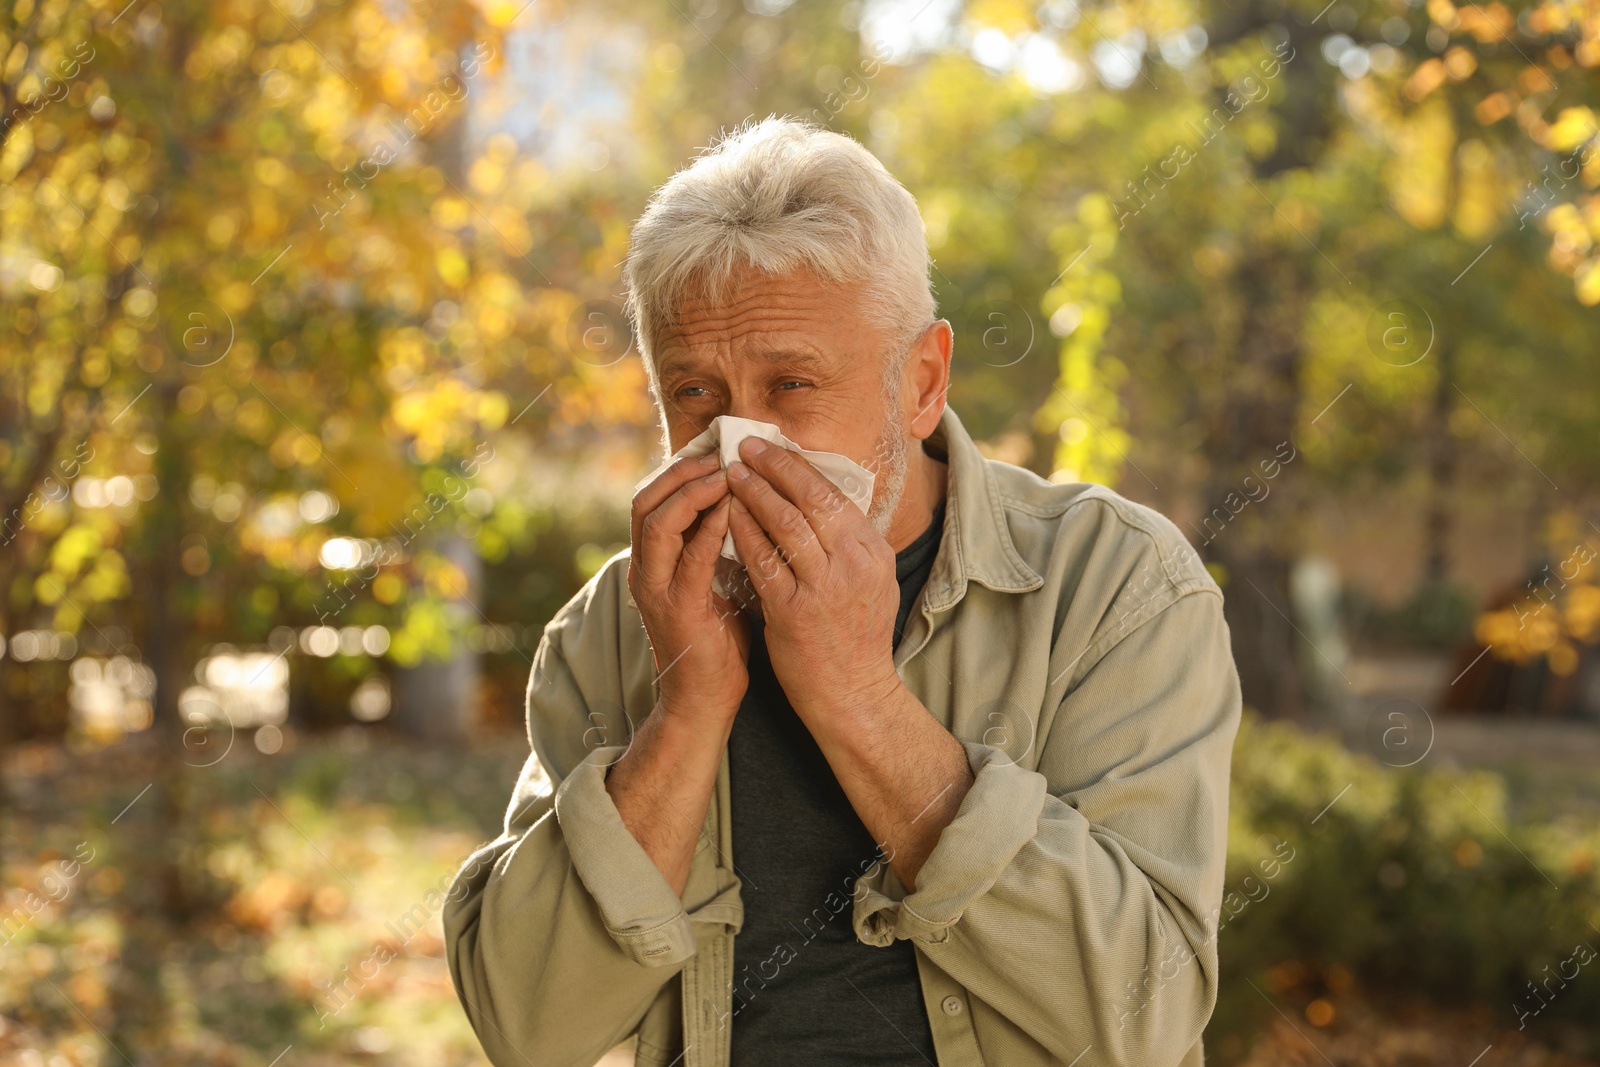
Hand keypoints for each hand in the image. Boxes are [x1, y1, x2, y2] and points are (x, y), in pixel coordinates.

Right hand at [627, 452, 750, 721]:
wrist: (705, 699)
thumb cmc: (717, 639)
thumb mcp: (715, 580)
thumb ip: (718, 544)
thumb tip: (747, 500)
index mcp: (653, 561)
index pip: (653, 497)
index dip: (679, 467)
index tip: (715, 446)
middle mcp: (646, 570)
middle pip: (645, 500)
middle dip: (681, 470)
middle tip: (719, 452)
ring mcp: (656, 590)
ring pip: (656, 522)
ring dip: (691, 491)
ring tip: (724, 472)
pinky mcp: (678, 610)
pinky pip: (689, 559)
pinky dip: (709, 528)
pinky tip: (732, 509)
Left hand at [724, 436, 900, 721]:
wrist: (854, 696)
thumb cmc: (856, 638)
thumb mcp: (872, 583)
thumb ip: (850, 544)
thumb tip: (821, 502)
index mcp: (873, 553)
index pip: (834, 495)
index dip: (800, 467)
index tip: (775, 447)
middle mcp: (854, 564)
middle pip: (811, 498)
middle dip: (775, 466)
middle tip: (746, 446)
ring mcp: (824, 588)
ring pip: (785, 523)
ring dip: (754, 491)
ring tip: (730, 472)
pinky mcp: (793, 612)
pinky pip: (762, 561)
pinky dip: (742, 532)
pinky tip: (725, 515)